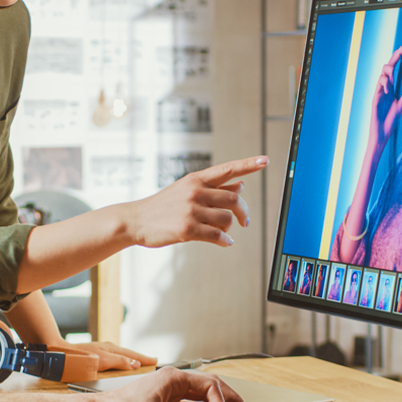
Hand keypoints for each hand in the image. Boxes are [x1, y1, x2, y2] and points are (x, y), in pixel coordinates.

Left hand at [73, 341, 156, 371]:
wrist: (61, 356)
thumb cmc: (81, 359)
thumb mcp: (103, 361)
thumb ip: (120, 362)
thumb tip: (136, 363)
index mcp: (112, 349)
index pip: (133, 355)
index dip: (144, 358)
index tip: (155, 360)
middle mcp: (107, 349)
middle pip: (128, 354)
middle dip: (139, 358)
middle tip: (150, 362)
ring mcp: (101, 352)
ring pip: (120, 357)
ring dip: (130, 361)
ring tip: (138, 366)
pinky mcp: (94, 358)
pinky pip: (113, 360)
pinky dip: (120, 363)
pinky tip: (119, 368)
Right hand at [128, 156, 267, 248]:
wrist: (135, 220)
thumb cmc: (162, 206)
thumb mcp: (186, 190)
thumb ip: (213, 187)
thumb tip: (241, 184)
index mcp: (195, 179)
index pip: (227, 169)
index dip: (248, 164)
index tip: (266, 160)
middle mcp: (195, 191)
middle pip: (234, 198)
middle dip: (243, 212)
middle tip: (244, 222)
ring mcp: (191, 210)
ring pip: (227, 218)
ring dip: (230, 228)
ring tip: (223, 232)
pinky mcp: (187, 229)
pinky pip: (218, 236)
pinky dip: (225, 241)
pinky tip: (224, 242)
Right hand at [369, 43, 401, 155]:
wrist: (381, 134)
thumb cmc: (390, 121)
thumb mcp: (401, 103)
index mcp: (390, 87)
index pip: (394, 68)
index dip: (400, 56)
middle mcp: (383, 87)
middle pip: (387, 67)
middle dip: (396, 56)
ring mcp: (378, 92)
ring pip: (382, 74)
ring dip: (389, 73)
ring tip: (394, 79)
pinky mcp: (374, 99)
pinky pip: (378, 87)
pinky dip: (384, 84)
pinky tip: (389, 88)